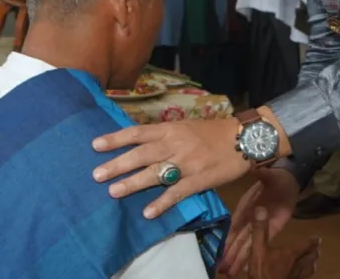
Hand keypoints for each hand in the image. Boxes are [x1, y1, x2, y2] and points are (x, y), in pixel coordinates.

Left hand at [92, 118, 251, 218]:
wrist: (243, 139)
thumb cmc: (213, 132)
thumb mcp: (185, 126)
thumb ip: (164, 134)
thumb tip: (139, 143)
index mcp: (170, 129)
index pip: (138, 132)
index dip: (116, 139)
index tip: (95, 145)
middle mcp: (175, 144)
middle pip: (141, 154)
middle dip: (118, 164)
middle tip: (97, 175)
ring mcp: (186, 163)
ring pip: (155, 173)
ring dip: (133, 183)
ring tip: (113, 192)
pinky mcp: (199, 179)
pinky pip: (177, 192)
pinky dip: (162, 202)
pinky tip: (148, 212)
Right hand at [220, 168, 302, 275]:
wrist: (290, 180)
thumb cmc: (278, 177)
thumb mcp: (270, 175)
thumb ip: (261, 173)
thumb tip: (252, 164)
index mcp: (246, 207)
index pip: (234, 226)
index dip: (227, 239)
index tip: (220, 252)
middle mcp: (249, 218)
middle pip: (238, 239)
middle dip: (230, 254)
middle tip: (222, 269)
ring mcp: (260, 225)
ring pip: (247, 244)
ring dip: (239, 258)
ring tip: (230, 273)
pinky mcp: (271, 229)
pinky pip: (261, 243)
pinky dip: (253, 254)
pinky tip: (246, 266)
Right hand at [245, 206, 319, 278]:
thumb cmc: (263, 272)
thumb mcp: (258, 249)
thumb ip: (260, 230)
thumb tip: (261, 208)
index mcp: (290, 253)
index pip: (304, 245)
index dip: (311, 241)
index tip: (318, 238)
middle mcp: (296, 264)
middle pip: (309, 257)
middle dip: (314, 251)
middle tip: (319, 248)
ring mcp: (296, 277)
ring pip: (308, 269)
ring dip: (312, 263)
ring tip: (315, 261)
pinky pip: (303, 278)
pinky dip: (306, 275)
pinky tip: (303, 276)